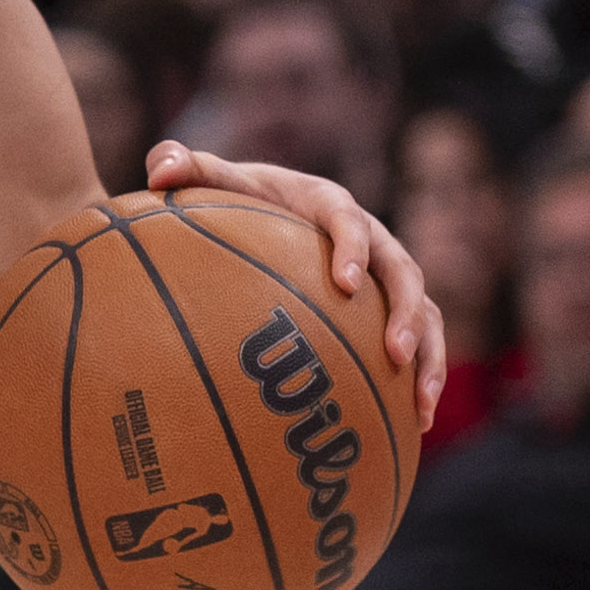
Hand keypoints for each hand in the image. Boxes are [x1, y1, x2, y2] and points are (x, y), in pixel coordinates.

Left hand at [146, 141, 447, 430]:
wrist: (268, 207)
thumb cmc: (237, 196)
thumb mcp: (211, 179)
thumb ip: (182, 167)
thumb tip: (160, 171)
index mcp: (326, 202)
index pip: (347, 219)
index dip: (353, 249)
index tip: (346, 285)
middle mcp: (370, 236)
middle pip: (403, 270)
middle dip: (405, 312)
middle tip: (394, 352)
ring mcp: (386, 273)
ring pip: (425, 310)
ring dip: (429, 353)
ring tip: (420, 402)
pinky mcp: (392, 305)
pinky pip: (422, 340)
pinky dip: (424, 376)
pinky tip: (417, 423)